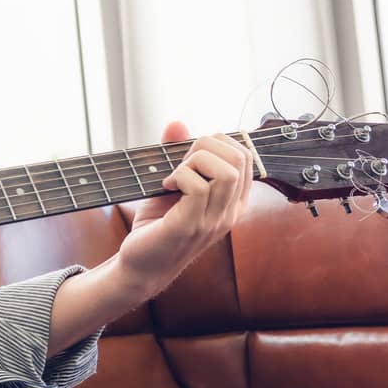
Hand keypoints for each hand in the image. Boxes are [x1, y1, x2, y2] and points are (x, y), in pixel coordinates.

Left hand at [114, 121, 252, 298]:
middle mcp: (229, 212)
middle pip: (240, 159)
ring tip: (175, 175)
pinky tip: (166, 186)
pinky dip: (180, 176)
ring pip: (226, 172)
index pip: (247, 158)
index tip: (191, 154)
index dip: (220, 143)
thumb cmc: (157, 225)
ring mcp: (212, 221)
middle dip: (208, 146)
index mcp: (232, 202)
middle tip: (181, 161)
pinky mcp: (189, 226)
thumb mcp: (171, 184)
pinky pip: (198, 187)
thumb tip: (177, 122)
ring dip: (194, 162)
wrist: (140, 265)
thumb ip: (177, 154)